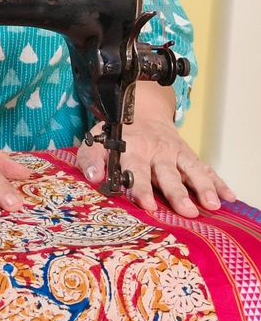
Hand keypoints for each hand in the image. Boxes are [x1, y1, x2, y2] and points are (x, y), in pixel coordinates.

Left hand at [75, 82, 235, 216]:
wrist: (141, 109)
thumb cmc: (117, 134)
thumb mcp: (97, 141)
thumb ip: (90, 159)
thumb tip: (92, 177)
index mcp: (133, 150)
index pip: (137, 172)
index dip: (141, 189)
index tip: (149, 205)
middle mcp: (156, 151)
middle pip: (168, 174)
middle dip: (178, 193)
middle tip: (188, 211)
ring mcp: (175, 152)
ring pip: (191, 169)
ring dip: (203, 186)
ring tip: (213, 204)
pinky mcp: (188, 154)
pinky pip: (205, 168)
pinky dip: (218, 181)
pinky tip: (228, 197)